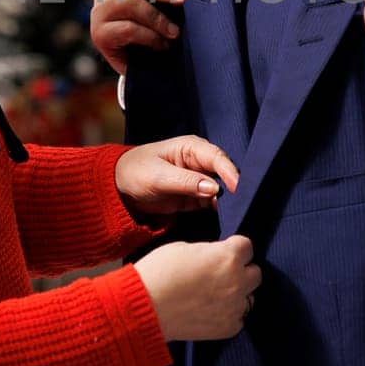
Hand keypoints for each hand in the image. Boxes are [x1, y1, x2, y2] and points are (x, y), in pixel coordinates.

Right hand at [91, 0, 187, 74]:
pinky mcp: (99, 34)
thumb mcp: (160, 6)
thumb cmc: (154, 30)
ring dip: (157, 18)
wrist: (140, 68)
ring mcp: (100, 11)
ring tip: (175, 32)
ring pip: (128, 2)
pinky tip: (162, 45)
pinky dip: (150, 36)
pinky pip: (127, 29)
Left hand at [116, 135, 240, 215]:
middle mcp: (199, 162)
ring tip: (239, 213)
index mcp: (191, 147)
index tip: (239, 188)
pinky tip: (228, 217)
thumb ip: (186, 182)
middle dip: (235, 187)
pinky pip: (213, 203)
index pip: (217, 157)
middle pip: (225, 173)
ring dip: (230, 200)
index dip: (230, 172)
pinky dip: (221, 210)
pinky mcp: (196, 197)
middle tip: (246, 203)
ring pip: (222, 189)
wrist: (119, 189)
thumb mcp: (158, 176)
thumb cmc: (135, 173)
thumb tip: (215, 188)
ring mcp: (199, 180)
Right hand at [134, 236, 260, 340]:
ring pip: (249, 297)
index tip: (224, 251)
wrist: (145, 308)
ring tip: (214, 295)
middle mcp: (237, 282)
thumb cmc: (159, 272)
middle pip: (255, 273)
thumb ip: (209, 251)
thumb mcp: (184, 247)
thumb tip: (215, 257)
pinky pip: (238, 318)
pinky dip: (228, 314)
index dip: (234, 248)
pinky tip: (210, 311)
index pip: (248, 246)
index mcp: (228, 257)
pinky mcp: (228, 328)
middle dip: (241, 271)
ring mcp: (235, 307)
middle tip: (221, 273)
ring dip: (237, 294)